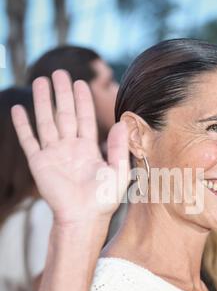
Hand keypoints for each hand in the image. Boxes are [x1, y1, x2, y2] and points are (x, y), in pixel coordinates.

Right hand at [11, 70, 128, 224]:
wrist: (83, 218)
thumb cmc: (103, 200)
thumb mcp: (118, 171)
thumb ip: (120, 147)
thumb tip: (122, 122)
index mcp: (89, 149)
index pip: (84, 118)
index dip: (82, 101)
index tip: (79, 83)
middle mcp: (70, 148)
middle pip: (64, 114)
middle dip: (62, 94)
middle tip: (58, 72)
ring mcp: (53, 154)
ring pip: (46, 121)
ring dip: (42, 102)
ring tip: (39, 81)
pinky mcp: (39, 162)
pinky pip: (29, 140)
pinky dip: (22, 125)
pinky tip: (18, 109)